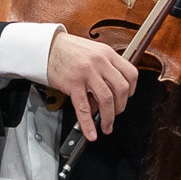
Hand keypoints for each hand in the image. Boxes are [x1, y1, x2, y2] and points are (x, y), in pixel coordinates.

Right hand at [45, 27, 141, 141]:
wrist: (48, 47)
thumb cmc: (69, 50)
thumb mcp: (93, 54)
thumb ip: (103, 73)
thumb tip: (104, 100)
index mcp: (107, 54)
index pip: (131, 74)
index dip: (132, 90)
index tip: (127, 98)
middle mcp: (100, 62)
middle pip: (122, 89)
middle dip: (121, 107)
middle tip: (115, 114)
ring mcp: (87, 72)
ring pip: (107, 99)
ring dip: (108, 117)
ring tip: (106, 126)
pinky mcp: (73, 83)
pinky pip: (84, 107)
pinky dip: (88, 123)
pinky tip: (90, 132)